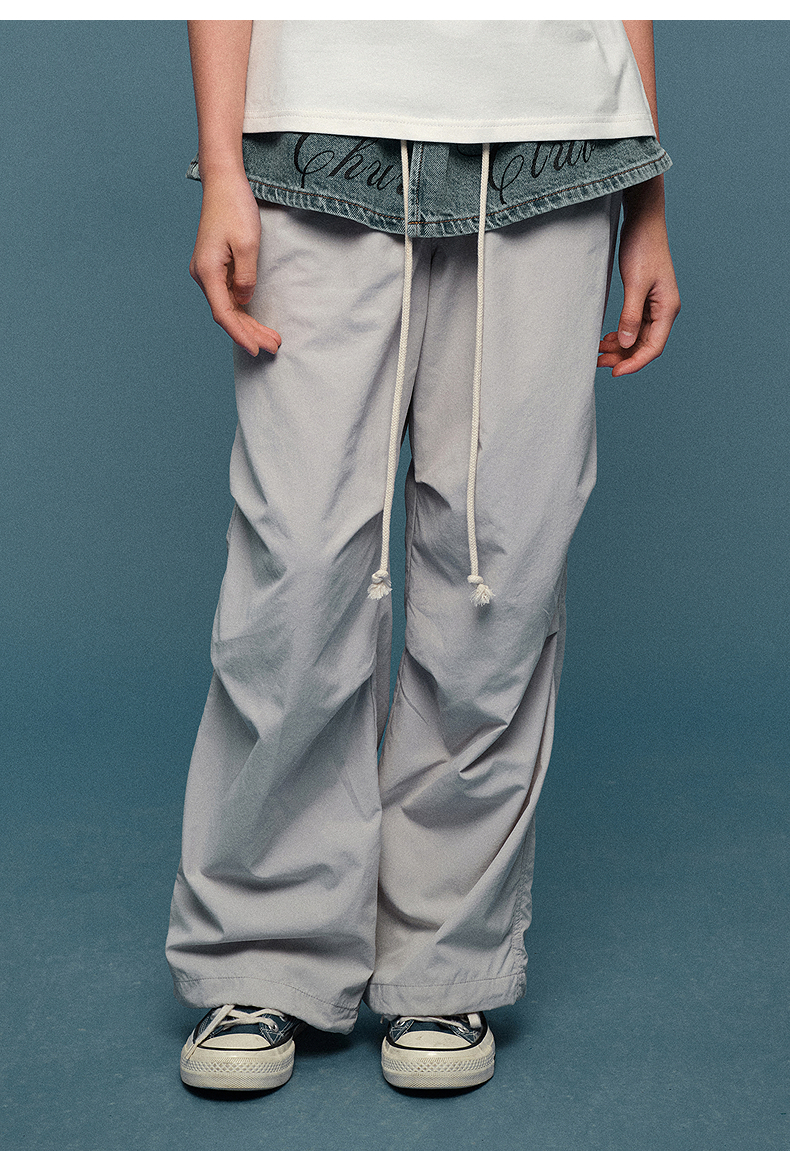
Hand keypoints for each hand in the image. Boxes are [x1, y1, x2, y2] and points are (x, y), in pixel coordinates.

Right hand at [189, 172, 280, 355]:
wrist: (223, 183)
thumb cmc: (235, 208)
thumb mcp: (247, 244)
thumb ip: (246, 277)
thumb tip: (244, 299)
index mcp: (207, 271)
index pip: (224, 314)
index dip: (241, 335)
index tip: (257, 350)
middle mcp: (203, 275)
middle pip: (227, 314)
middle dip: (250, 334)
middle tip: (274, 347)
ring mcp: (207, 272)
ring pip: (228, 307)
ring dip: (248, 325)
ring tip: (271, 339)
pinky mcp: (215, 267)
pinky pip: (229, 296)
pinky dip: (243, 310)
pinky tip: (256, 322)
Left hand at [598, 177, 679, 376]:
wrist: (643, 221)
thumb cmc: (642, 247)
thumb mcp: (635, 283)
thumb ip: (630, 314)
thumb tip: (626, 343)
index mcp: (667, 308)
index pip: (653, 347)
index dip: (634, 363)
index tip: (614, 372)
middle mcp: (664, 310)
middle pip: (645, 345)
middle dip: (623, 357)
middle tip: (599, 364)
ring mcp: (655, 305)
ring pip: (637, 336)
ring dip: (620, 347)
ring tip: (598, 353)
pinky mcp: (645, 298)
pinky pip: (634, 325)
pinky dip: (621, 334)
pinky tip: (606, 339)